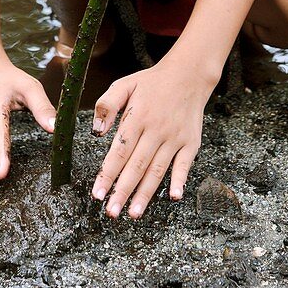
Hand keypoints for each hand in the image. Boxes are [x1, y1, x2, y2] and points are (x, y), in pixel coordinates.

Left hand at [90, 55, 213, 218]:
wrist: (189, 74)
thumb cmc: (152, 82)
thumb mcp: (125, 84)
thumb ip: (107, 105)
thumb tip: (96, 131)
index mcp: (137, 117)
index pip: (119, 151)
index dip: (107, 174)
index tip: (97, 194)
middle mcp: (156, 130)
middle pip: (136, 166)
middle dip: (122, 191)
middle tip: (111, 212)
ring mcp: (175, 137)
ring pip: (157, 169)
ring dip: (145, 193)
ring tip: (133, 213)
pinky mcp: (191, 142)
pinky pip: (185, 164)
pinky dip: (180, 180)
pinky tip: (174, 196)